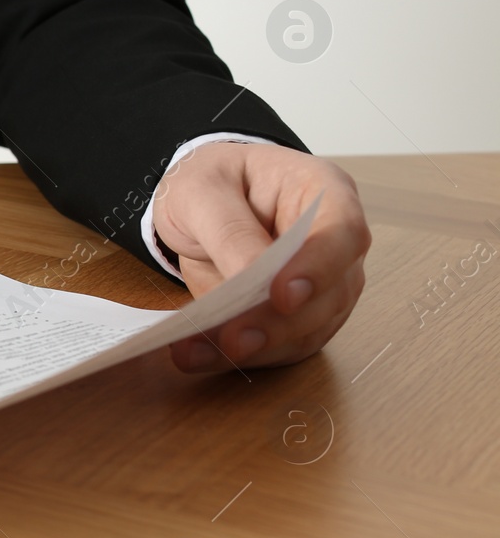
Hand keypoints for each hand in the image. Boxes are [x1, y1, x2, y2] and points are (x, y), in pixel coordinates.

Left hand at [149, 142, 369, 372]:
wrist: (198, 202)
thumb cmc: (210, 181)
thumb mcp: (202, 191)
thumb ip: (230, 231)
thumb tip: (252, 278)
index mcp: (321, 192)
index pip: (341, 233)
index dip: (318, 268)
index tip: (282, 295)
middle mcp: (333, 243)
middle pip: (330, 294)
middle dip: (279, 324)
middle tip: (233, 340)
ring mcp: (323, 284)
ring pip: (308, 330)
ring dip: (255, 349)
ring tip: (196, 352)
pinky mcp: (298, 317)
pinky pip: (280, 346)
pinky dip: (240, 357)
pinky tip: (199, 355)